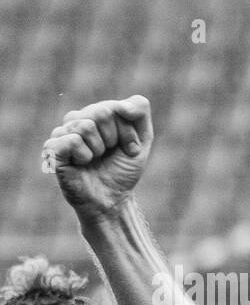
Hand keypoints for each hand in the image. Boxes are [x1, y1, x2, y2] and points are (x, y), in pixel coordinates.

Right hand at [44, 95, 153, 220]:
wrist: (112, 200)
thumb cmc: (123, 170)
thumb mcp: (142, 139)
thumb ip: (139, 110)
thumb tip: (122, 105)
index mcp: (96, 114)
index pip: (116, 108)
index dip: (128, 133)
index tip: (129, 149)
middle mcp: (76, 120)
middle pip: (102, 113)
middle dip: (115, 139)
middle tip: (109, 154)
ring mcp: (62, 133)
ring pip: (86, 125)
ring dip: (99, 149)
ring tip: (95, 160)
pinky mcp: (52, 149)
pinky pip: (72, 140)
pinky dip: (84, 155)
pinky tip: (82, 164)